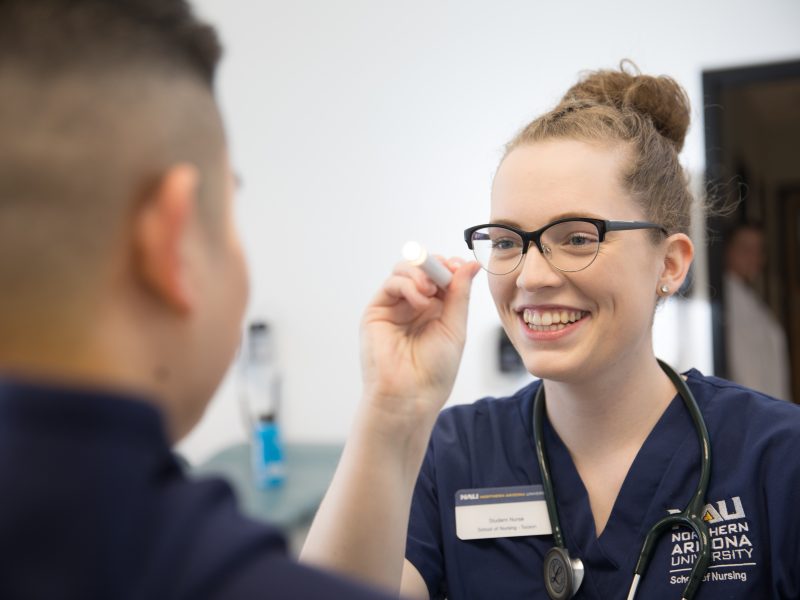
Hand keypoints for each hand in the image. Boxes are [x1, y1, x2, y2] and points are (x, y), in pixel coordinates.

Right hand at [360, 257, 480, 425]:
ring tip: (430, 291)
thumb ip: (460, 294)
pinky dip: (408, 285)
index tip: (460, 267)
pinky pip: (392, 284)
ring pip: (404, 270)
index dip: (450, 266)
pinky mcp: (376, 311)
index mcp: (436, 309)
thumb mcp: (455, 327)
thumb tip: (471, 264)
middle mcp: (413, 305)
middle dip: (435, 264)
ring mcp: (395, 306)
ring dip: (421, 273)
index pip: (441, 274)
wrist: (410, 395)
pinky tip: (420, 301)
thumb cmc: (434, 370)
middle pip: (421, 267)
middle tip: (446, 273)